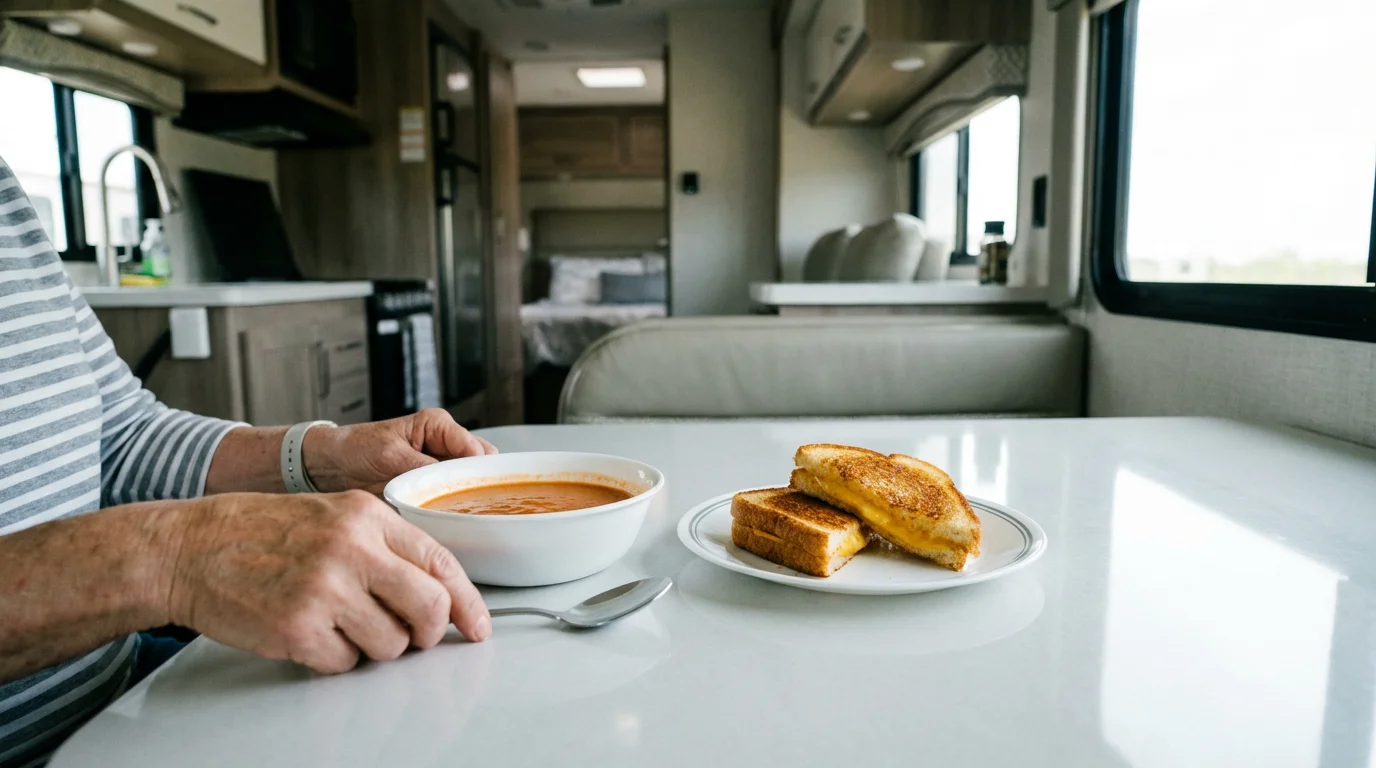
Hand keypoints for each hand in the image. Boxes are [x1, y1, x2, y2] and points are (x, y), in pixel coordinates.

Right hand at [165, 490, 491, 673]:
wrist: (190, 548)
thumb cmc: (261, 533)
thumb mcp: (334, 516)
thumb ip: (386, 545)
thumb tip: (439, 590)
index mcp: (367, 516)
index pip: (441, 562)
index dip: (468, 602)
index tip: (478, 627)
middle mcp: (351, 548)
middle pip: (429, 608)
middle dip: (427, 633)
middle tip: (411, 637)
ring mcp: (324, 589)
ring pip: (391, 644)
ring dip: (374, 647)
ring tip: (340, 624)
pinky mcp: (297, 627)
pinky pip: (344, 663)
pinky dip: (334, 658)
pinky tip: (309, 633)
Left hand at [304, 409, 497, 493]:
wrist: (332, 467)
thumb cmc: (357, 448)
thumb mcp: (391, 454)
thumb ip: (424, 466)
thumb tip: (452, 480)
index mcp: (439, 426)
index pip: (475, 448)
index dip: (478, 470)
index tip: (472, 489)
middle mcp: (444, 446)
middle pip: (479, 467)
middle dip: (475, 486)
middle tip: (464, 502)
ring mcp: (440, 470)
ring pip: (469, 486)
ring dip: (462, 500)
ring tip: (451, 511)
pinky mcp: (431, 490)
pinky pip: (452, 501)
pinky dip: (450, 510)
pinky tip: (443, 518)